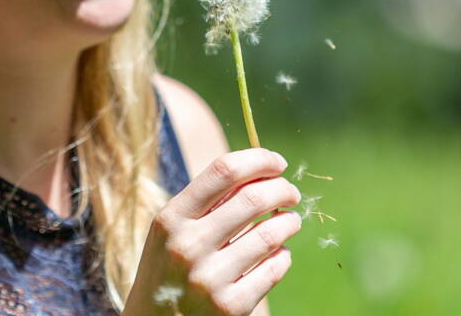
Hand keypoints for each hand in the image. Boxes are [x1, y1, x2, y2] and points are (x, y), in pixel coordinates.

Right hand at [123, 148, 301, 315]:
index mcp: (171, 218)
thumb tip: (261, 172)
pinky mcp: (231, 307)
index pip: (223, 171)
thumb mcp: (172, 230)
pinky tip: (279, 254)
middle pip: (253, 198)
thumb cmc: (169, 267)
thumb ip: (208, 202)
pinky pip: (274, 269)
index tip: (277, 163)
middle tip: (291, 193)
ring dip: (289, 221)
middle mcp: (187, 246)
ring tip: (290, 221)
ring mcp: (209, 279)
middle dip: (283, 189)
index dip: (259, 160)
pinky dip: (284, 256)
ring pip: (271, 234)